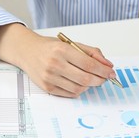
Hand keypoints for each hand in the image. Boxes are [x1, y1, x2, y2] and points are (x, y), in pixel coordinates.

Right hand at [0, 23, 115, 96]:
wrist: (27, 51)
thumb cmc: (50, 47)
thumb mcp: (71, 44)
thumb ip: (91, 53)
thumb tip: (108, 65)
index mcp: (62, 51)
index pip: (89, 64)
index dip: (104, 70)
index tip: (111, 72)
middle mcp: (55, 64)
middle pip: (86, 79)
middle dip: (100, 80)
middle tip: (104, 78)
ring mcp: (50, 77)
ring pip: (79, 88)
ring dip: (89, 86)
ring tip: (90, 79)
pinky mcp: (47, 87)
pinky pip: (70, 93)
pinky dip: (79, 90)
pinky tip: (79, 83)